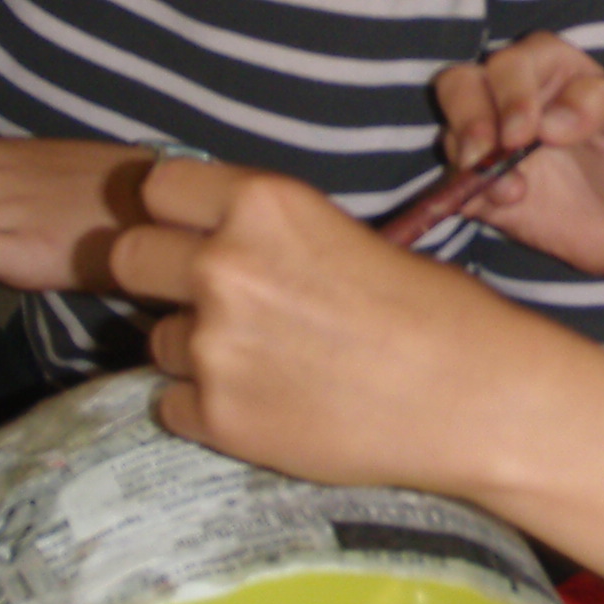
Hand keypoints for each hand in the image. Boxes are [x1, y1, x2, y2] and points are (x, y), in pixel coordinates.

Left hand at [124, 161, 603, 603]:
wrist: (477, 398)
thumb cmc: (435, 312)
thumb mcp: (347, 237)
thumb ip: (270, 234)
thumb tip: (211, 241)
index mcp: (264, 204)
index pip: (155, 187)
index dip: (170, 213)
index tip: (189, 232)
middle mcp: (225, 265)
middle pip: (127, 258)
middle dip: (159, 279)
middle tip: (212, 302)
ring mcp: (214, 345)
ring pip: (155, 340)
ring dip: (193, 352)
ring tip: (270, 365)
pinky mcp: (217, 416)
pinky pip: (172, 404)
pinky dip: (209, 409)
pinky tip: (273, 405)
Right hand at [431, 37, 603, 278]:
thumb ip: (600, 101)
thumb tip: (551, 120)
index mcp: (549, 66)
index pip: (510, 64)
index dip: (510, 95)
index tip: (525, 133)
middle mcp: (512, 98)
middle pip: (460, 86)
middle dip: (467, 118)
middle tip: (484, 154)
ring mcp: (494, 143)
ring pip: (452, 135)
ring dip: (470, 164)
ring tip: (512, 192)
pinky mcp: (484, 187)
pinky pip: (454, 186)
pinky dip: (464, 196)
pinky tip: (500, 207)